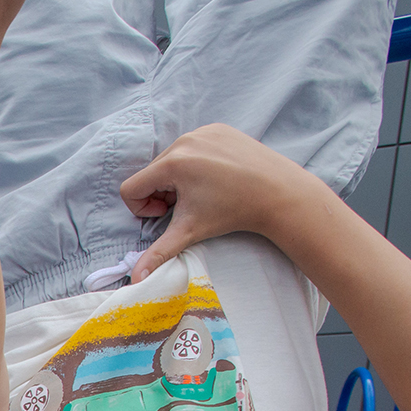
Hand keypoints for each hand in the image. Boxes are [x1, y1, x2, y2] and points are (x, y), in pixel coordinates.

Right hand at [119, 124, 330, 282]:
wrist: (278, 193)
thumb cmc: (234, 212)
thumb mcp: (190, 232)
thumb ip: (158, 253)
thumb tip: (136, 280)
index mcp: (172, 164)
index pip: (131, 188)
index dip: (143, 208)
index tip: (168, 214)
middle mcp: (184, 142)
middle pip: (151, 173)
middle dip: (162, 193)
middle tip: (189, 205)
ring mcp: (202, 132)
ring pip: (171, 159)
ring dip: (178, 179)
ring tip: (204, 191)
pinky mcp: (217, 129)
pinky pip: (192, 146)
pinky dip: (197, 162)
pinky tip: (217, 176)